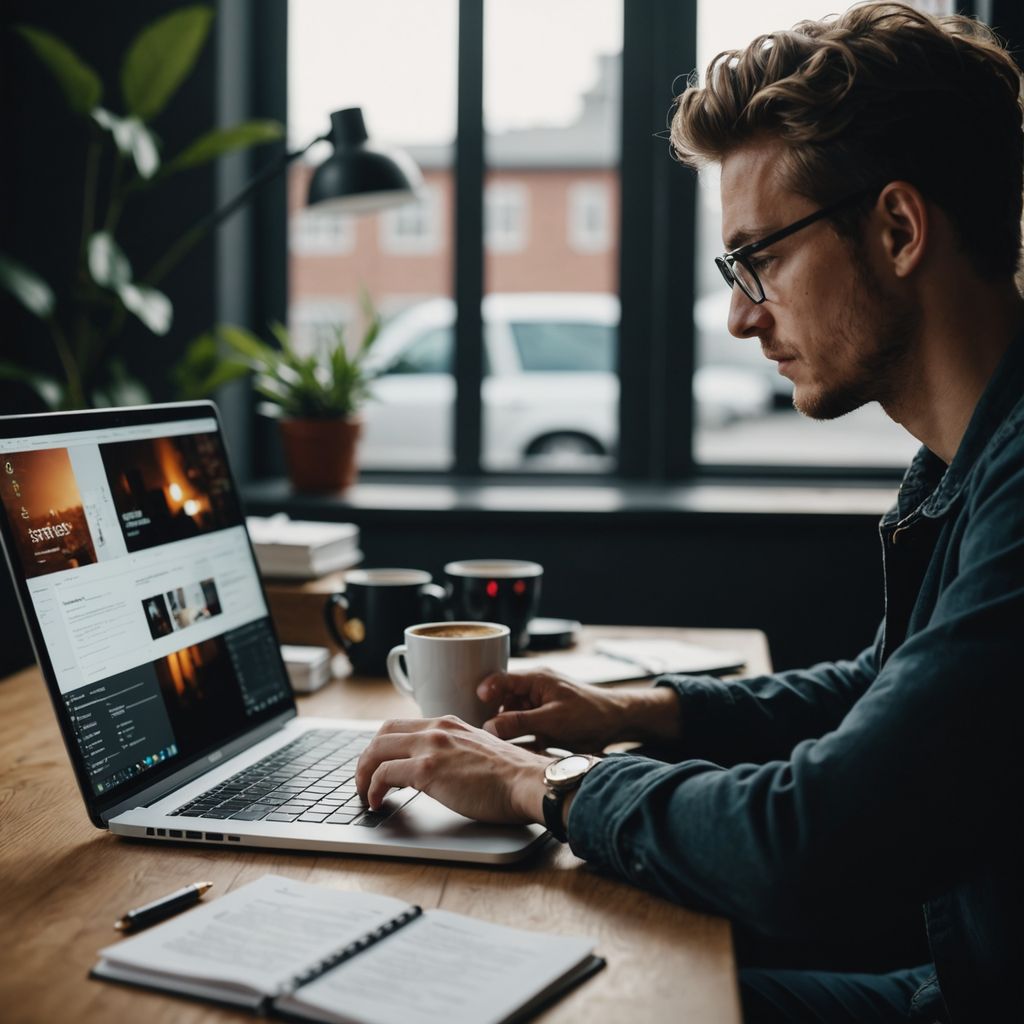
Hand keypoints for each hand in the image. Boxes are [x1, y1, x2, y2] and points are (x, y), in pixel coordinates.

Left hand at [355, 716, 550, 823]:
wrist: (528, 782)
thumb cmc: (512, 777)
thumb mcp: (478, 752)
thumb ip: (456, 752)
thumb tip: (441, 771)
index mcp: (449, 724)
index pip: (403, 726)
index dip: (385, 746)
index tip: (380, 765)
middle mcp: (436, 729)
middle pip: (383, 733)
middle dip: (367, 758)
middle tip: (364, 779)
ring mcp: (430, 747)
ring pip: (376, 751)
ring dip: (363, 774)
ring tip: (365, 794)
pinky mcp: (427, 770)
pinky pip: (383, 775)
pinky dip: (372, 789)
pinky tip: (377, 803)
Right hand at [478, 671, 682, 749]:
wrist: (618, 724)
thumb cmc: (590, 715)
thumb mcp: (553, 719)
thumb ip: (520, 722)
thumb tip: (489, 726)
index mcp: (536, 680)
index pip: (502, 679)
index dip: (486, 690)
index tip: (474, 703)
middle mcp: (535, 690)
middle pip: (503, 701)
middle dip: (493, 715)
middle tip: (481, 732)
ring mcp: (540, 707)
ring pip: (512, 717)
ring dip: (505, 730)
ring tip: (493, 745)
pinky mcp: (545, 723)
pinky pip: (524, 730)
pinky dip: (518, 740)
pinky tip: (511, 752)